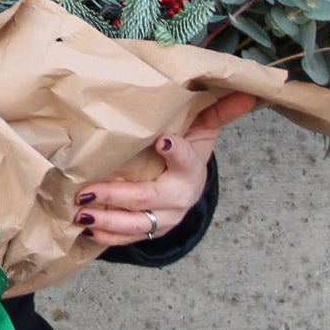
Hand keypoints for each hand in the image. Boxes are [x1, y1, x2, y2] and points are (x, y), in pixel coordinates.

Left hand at [72, 91, 258, 247]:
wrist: (190, 187)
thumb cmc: (189, 151)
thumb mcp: (204, 130)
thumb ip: (218, 111)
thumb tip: (248, 90)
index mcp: (191, 170)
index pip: (186, 160)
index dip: (177, 151)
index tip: (162, 140)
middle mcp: (179, 198)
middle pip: (147, 199)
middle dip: (116, 196)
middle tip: (87, 191)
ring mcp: (165, 219)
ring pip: (136, 225)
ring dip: (107, 221)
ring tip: (81, 214)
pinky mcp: (152, 231)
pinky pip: (129, 239)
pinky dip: (108, 237)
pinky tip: (87, 229)